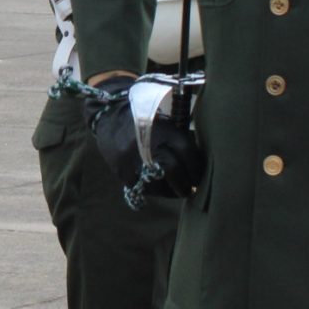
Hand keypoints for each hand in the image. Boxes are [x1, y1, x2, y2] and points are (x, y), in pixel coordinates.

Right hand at [81, 77, 204, 201]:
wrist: (110, 116)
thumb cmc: (146, 121)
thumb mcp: (166, 122)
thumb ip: (181, 140)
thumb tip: (198, 165)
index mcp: (162, 128)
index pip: (186, 151)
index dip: (196, 168)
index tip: (199, 176)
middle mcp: (147, 143)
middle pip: (173, 170)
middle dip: (185, 184)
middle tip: (191, 189)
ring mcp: (132, 158)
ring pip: (158, 184)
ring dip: (170, 192)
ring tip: (176, 191)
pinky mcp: (122, 171)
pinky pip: (142, 188)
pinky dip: (154, 190)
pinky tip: (159, 188)